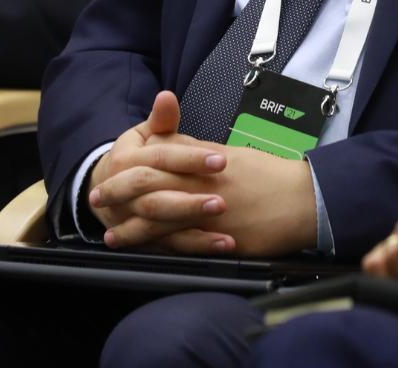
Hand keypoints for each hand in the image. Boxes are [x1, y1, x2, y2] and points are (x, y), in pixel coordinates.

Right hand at [90, 92, 232, 251]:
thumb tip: (167, 96)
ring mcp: (132, 218)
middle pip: (157, 196)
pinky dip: (195, 247)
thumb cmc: (133, 158)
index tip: (219, 160)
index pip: (161, 158)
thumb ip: (161, 120)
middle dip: (190, 199)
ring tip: (225, 231)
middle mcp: (126, 192)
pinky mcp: (143, 239)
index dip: (189, 159)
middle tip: (223, 201)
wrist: (102, 192)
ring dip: (193, 228)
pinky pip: (169, 246)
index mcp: (128, 161)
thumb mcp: (142, 134)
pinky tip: (220, 245)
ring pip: (160, 225)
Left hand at [91, 94, 320, 256]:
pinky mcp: (219, 239)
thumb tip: (171, 146)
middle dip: (119, 194)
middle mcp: (202, 185)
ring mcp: (209, 214)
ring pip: (160, 219)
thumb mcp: (229, 155)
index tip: (110, 170)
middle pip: (150, 187)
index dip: (129, 167)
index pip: (157, 160)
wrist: (302, 199)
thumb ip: (196, 152)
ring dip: (131, 227)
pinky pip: (182, 244)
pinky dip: (159, 248)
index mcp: (204, 162)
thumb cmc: (268, 176)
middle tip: (96, 198)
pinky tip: (145, 252)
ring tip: (111, 235)